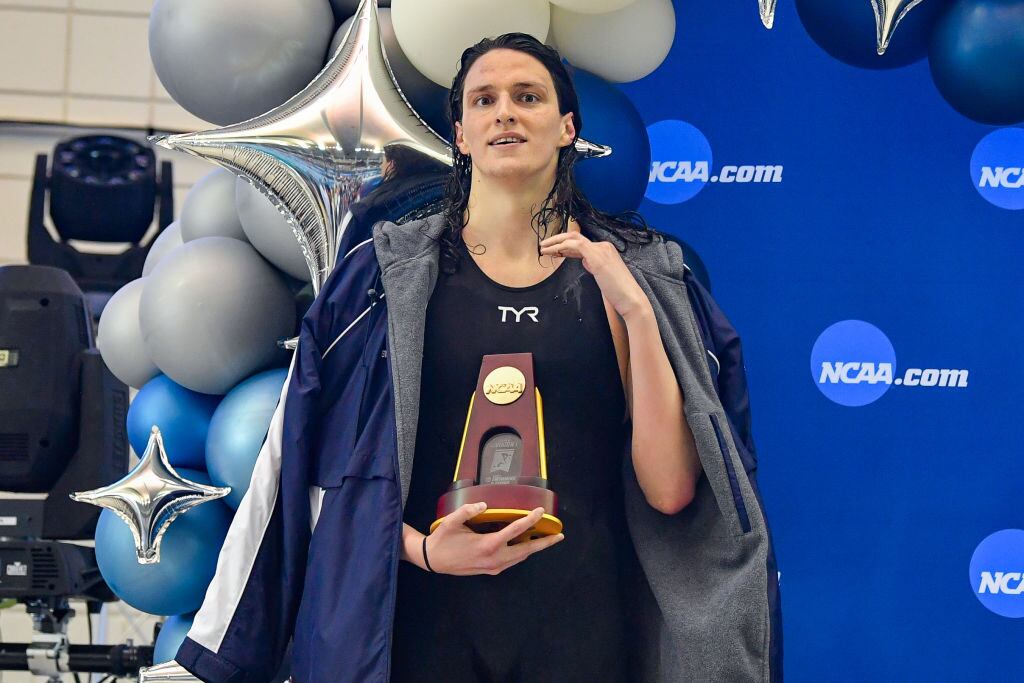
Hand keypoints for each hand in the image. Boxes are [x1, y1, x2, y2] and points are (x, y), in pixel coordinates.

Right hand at [425, 502, 563, 575]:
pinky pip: (512, 561)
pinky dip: (522, 552)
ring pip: (520, 557)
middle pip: (526, 550)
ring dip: (534, 548)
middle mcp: (495, 559)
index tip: (540, 512)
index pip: (515, 531)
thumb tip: (484, 504)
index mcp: (488, 545)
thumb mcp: (451, 522)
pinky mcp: (491, 570)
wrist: (433, 560)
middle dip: (544, 543)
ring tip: (548, 539)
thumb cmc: (443, 539)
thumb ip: (467, 511)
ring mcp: (494, 567)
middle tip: (560, 535)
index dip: (530, 520)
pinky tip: (525, 545)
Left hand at [540, 231, 650, 319]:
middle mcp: (603, 246)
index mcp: (605, 249)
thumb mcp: (603, 275)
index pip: (581, 243)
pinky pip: (575, 246)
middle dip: (557, 239)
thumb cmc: (618, 292)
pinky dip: (561, 247)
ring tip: (543, 249)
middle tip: (543, 246)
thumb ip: (594, 266)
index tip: (553, 251)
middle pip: (575, 236)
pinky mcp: (597, 256)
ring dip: (555, 242)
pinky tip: (553, 252)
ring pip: (573, 239)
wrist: (630, 299)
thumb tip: (584, 261)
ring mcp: (601, 249)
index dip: (564, 246)